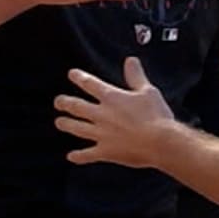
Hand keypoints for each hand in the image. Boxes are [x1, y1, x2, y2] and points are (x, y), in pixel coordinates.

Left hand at [55, 57, 174, 167]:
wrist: (160, 141)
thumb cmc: (156, 116)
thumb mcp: (148, 91)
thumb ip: (136, 76)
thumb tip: (130, 61)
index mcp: (111, 97)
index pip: (90, 84)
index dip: (79, 77)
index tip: (72, 74)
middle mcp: (102, 114)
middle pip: (77, 106)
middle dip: (64, 103)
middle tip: (58, 101)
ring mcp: (101, 133)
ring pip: (77, 128)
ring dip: (66, 124)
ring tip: (59, 122)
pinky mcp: (106, 151)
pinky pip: (87, 154)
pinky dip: (79, 156)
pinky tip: (72, 156)